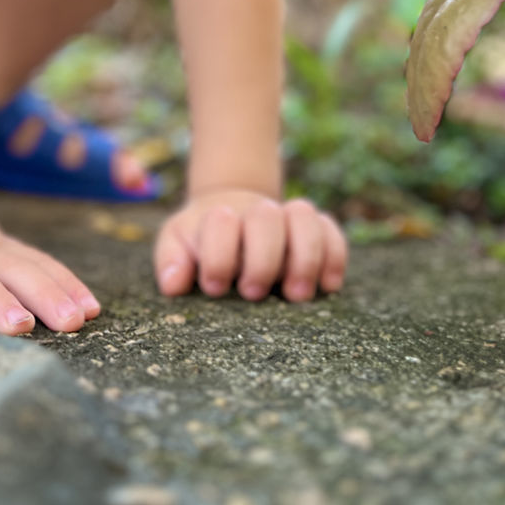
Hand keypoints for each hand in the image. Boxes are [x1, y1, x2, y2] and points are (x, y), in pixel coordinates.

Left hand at [154, 188, 347, 301]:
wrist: (228, 209)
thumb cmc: (199, 239)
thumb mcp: (176, 243)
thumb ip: (170, 260)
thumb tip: (174, 284)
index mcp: (219, 218)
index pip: (221, 224)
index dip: (218, 256)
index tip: (214, 286)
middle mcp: (255, 214)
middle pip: (266, 219)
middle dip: (262, 259)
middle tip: (252, 293)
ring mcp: (287, 218)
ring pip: (305, 218)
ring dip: (303, 256)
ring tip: (295, 294)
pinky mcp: (315, 229)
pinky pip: (332, 232)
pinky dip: (335, 256)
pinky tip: (328, 286)